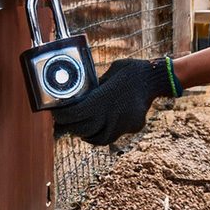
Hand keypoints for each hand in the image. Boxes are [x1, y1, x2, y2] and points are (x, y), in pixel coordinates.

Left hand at [52, 57, 181, 144]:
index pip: (75, 114)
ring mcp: (123, 123)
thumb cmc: (129, 70)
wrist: (153, 77)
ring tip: (79, 130)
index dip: (62, 117)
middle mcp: (111, 114)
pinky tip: (98, 131)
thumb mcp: (108, 75)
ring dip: (86, 136)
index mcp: (102, 99)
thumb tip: (80, 96)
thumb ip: (95, 88)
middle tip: (62, 125)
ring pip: (98, 138)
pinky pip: (113, 136)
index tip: (56, 115)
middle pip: (83, 129)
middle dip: (70, 128)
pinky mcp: (132, 127)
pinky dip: (102, 136)